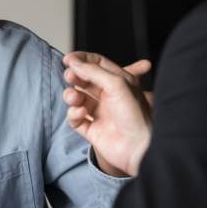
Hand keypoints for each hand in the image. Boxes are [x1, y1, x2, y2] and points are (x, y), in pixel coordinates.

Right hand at [62, 52, 153, 176]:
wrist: (139, 148)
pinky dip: (74, 113)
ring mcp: (100, 113)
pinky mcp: (92, 130)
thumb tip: (74, 62)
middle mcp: (109, 96)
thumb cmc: (135, 116)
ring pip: (77, 98)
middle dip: (75, 77)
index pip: (97, 64)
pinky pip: (75, 118)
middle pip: (85, 80)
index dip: (82, 60)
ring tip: (74, 98)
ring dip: (71, 95)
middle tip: (70, 77)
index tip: (68, 59)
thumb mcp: (116, 84)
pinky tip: (80, 113)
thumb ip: (93, 71)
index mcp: (119, 82)